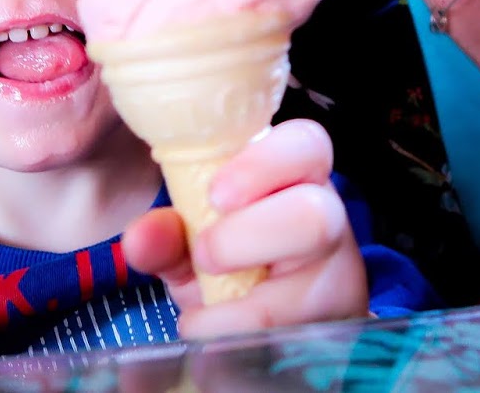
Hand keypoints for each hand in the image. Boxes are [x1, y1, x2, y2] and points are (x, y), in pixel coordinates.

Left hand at [122, 119, 368, 335]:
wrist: (278, 320)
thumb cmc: (235, 261)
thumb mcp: (195, 243)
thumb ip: (166, 236)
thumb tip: (142, 237)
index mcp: (292, 175)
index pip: (305, 145)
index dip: (264, 164)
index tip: (215, 195)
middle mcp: (325, 216)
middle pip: (317, 213)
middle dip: (250, 236)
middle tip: (205, 254)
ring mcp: (337, 272)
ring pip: (316, 285)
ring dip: (251, 302)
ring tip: (207, 306)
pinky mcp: (337, 318)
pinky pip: (297, 331)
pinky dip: (239, 334)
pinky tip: (213, 331)